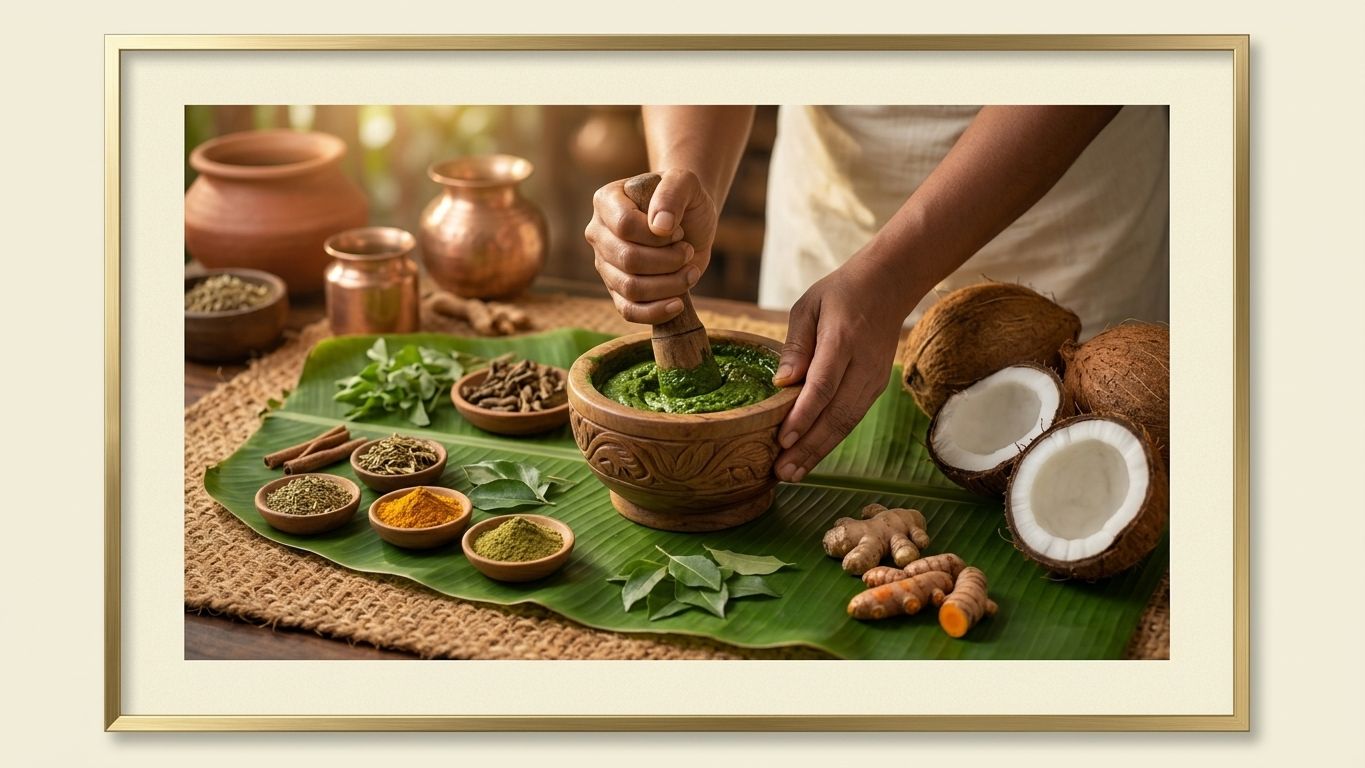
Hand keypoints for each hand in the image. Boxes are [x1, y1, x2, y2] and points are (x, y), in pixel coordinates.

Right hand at [584, 169, 717, 323]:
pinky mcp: (617, 290)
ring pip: (631, 288)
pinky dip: (655, 312)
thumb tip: (660, 226)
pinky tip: (678, 303)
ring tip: (690, 272)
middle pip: (628, 260)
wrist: (690, 221)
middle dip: (668, 261)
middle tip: (687, 251)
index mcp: (606, 201)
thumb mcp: (686, 182)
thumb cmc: (685, 198)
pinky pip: (628, 311)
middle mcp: (598, 233)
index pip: (625, 226)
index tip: (679, 230)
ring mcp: (605, 264)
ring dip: (669, 285)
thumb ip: (673, 192)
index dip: (658, 236)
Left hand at [771, 254, 909, 482]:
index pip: (823, 385)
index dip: (803, 415)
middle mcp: (863, 365)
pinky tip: (810, 456)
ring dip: (819, 452)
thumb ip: (795, 345)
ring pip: (847, 424)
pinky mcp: (875, 389)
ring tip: (792, 474)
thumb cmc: (839, 294)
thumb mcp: (807, 306)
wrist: (888, 286)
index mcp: (843, 340)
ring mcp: (874, 380)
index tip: (782, 439)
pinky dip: (830, 441)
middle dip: (808, 447)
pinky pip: (852, 419)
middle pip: (836, 414)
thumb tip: (780, 383)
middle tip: (781, 473)